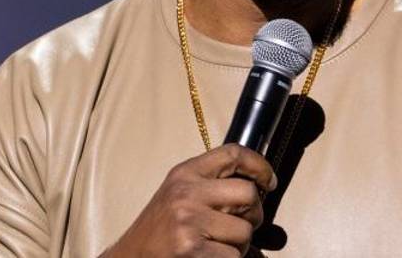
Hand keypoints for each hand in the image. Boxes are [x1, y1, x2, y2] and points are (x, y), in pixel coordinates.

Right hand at [101, 144, 277, 257]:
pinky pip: (234, 256)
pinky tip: (210, 257)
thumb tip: (258, 185)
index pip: (233, 153)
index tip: (269, 181)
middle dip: (254, 214)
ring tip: (218, 245)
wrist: (131, 257)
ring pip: (245, 231)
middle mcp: (186, 193)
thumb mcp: (178, 193)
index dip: (260, 165)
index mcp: (184, 173)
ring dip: (240, 244)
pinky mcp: (192, 249)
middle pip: (248, 193)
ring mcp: (189, 221)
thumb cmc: (159, 229)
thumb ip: (210, 184)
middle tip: (244, 224)